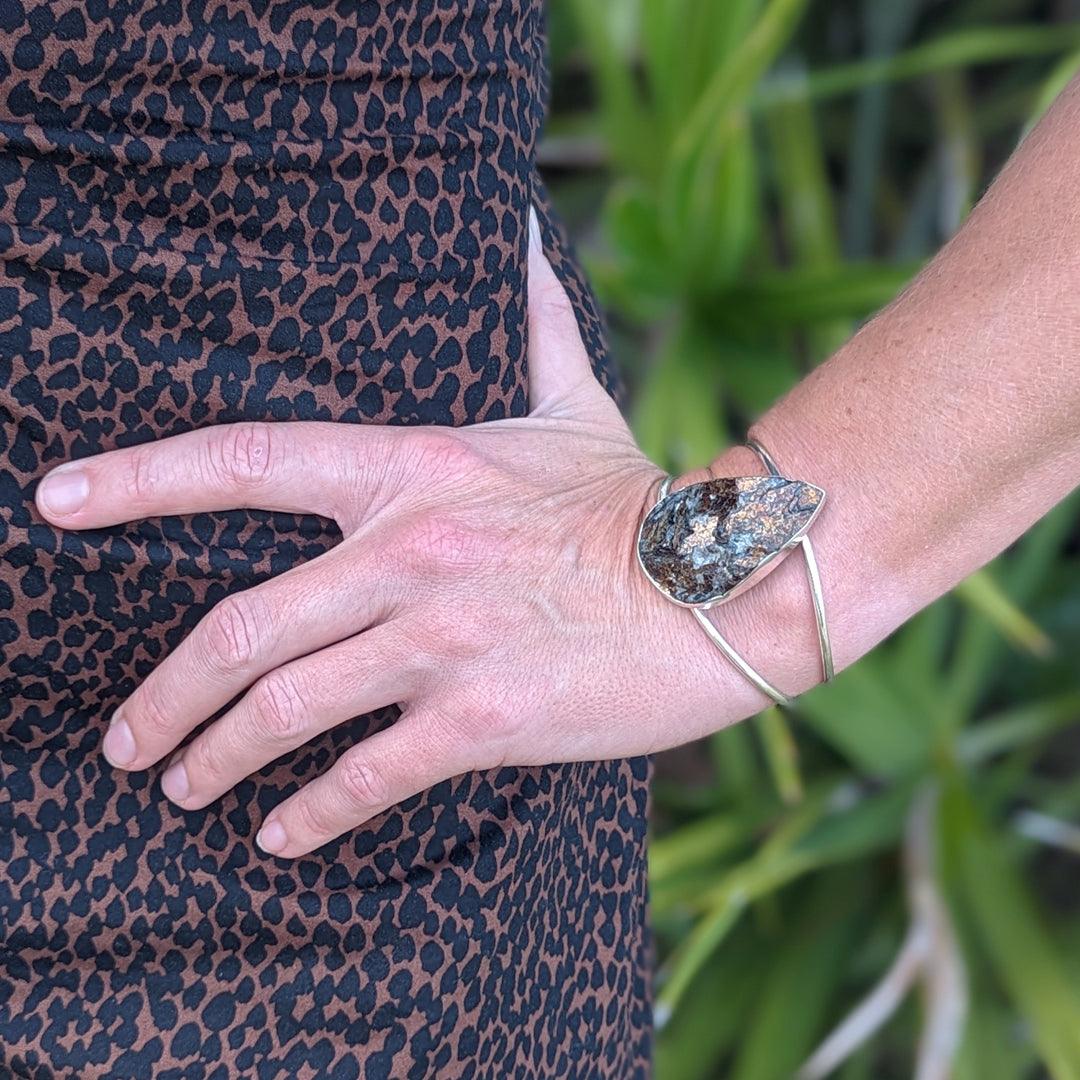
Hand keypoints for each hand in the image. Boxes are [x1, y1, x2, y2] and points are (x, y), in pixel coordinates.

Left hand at [34, 211, 743, 857]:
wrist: (721, 587)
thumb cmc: (636, 499)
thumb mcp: (575, 403)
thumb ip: (533, 323)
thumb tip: (526, 233)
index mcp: (413, 470)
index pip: (245, 460)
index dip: (137, 479)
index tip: (57, 502)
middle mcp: (408, 552)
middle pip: (236, 629)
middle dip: (162, 700)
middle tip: (127, 743)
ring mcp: (441, 638)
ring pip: (284, 709)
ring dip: (214, 758)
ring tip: (180, 789)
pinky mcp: (482, 716)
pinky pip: (365, 775)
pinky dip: (308, 814)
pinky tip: (278, 836)